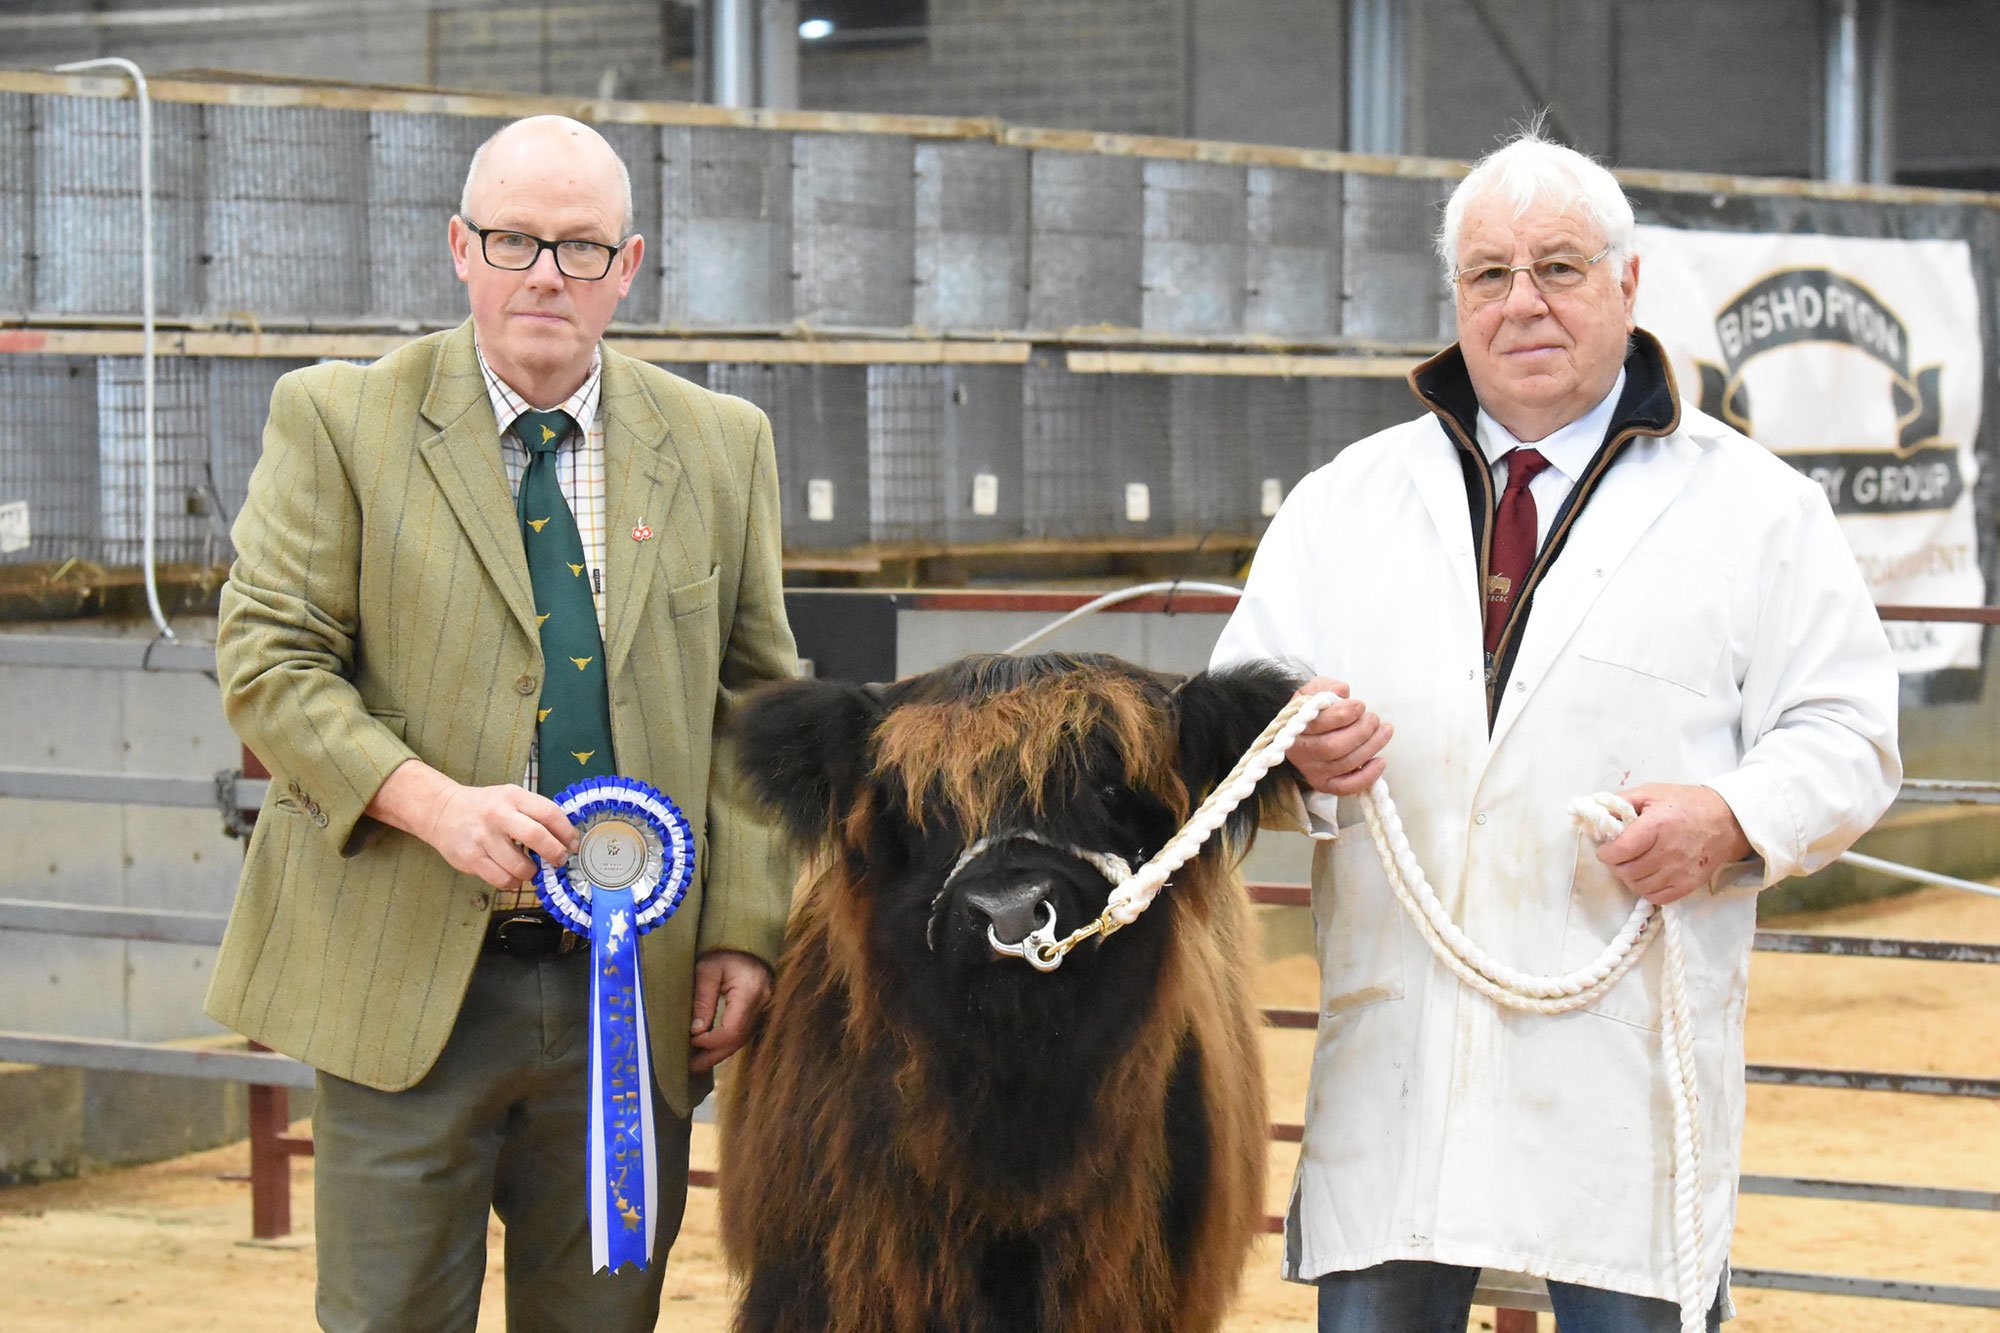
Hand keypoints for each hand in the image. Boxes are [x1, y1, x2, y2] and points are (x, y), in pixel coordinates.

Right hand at [369, 760, 576, 888]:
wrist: (441, 811)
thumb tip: (567, 838)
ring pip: (520, 866)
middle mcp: (497, 815)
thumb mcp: (511, 798)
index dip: (566, 832)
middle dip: (555, 854)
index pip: (549, 813)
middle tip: (559, 860)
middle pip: (536, 837)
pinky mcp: (470, 858)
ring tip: (530, 869)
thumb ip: (536, 813)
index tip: (573, 844)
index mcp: (513, 797)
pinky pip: (501, 880)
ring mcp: (482, 838)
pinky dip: (513, 882)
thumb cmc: (485, 807)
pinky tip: (512, 875)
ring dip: (532, 873)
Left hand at [690, 949, 773, 1074]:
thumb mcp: (707, 970)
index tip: (691, 1041)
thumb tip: (696, 1031)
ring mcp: (763, 1007)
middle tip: (691, 1067)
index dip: (711, 1041)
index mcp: (749, 992)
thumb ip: (702, 1000)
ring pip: (742, 1039)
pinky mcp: (759, 1009)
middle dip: (714, 1054)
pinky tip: (711, 1049)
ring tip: (698, 1062)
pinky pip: (744, 1031)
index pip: (732, 1029)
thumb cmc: (724, 951)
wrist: (746, 938)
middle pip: (738, 1039)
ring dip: (720, 1052)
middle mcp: (761, 1003)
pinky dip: (727, 1042)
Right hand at [1286, 677, 1392, 796]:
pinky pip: (1346, 787)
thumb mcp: (1315, 690)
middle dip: (1362, 731)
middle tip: (1374, 718)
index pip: (1320, 723)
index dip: (1345, 714)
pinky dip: (1367, 776)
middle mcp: (1299, 752)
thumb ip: (1327, 687)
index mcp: (1294, 726)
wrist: (1304, 729)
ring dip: (1371, 746)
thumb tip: (1342, 692)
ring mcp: (1311, 771)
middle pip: (1333, 747)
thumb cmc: (1314, 708)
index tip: (1360, 705)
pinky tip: (1381, 761)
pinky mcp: (1324, 784)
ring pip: (1345, 764)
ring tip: (1385, 731)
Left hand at [1595, 783, 1752, 904]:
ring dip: (1629, 877)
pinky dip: (1646, 889)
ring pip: (1638, 886)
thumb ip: (1622, 802)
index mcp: (1657, 825)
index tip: (1605, 848)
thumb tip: (1597, 813)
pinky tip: (1648, 875)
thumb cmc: (1685, 804)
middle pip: (1626, 871)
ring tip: (1633, 864)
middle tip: (1618, 856)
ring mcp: (1680, 871)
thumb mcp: (1651, 792)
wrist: (1726, 820)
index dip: (1606, 852)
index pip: (1621, 850)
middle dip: (1615, 864)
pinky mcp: (1688, 885)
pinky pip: (1656, 897)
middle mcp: (1668, 851)